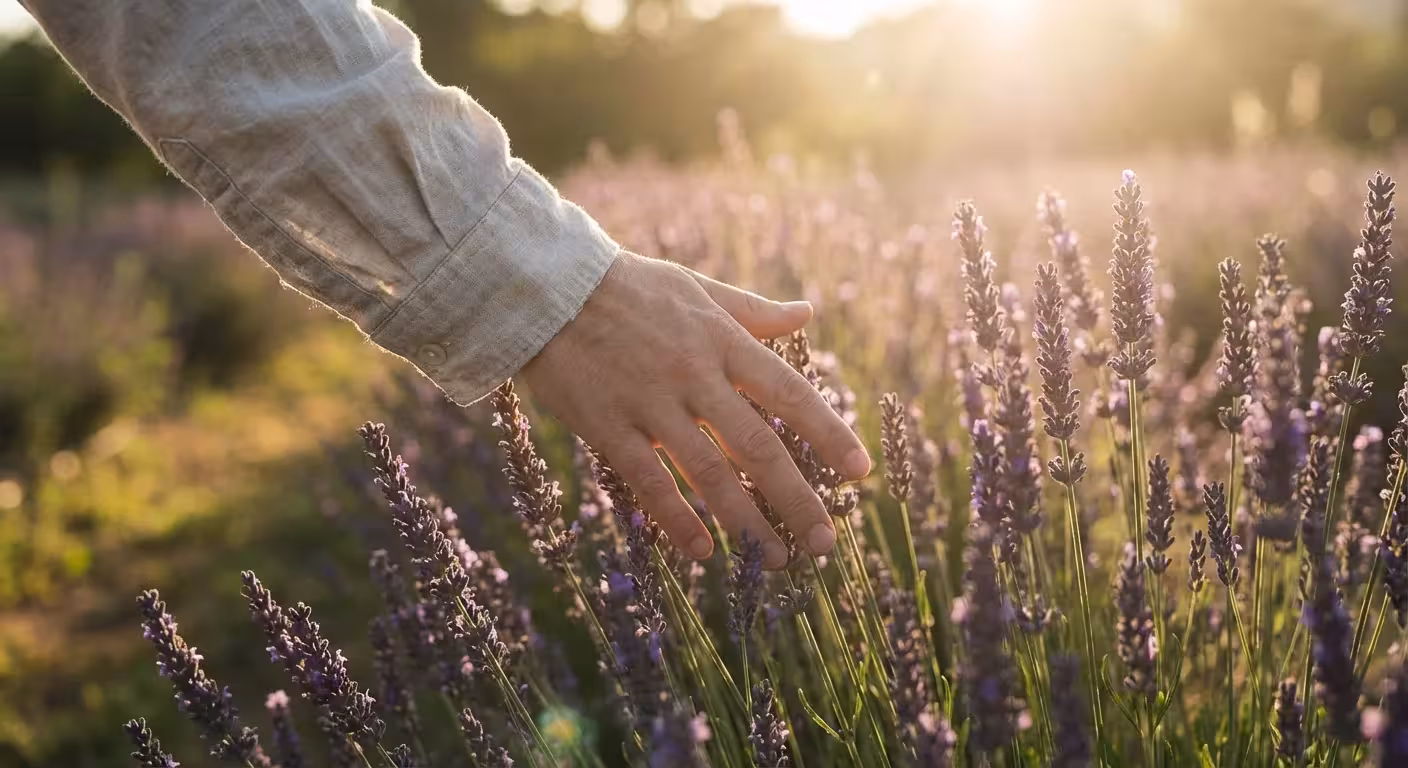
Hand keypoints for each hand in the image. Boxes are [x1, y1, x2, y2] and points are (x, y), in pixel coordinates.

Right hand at [520, 252, 870, 567]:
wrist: (546, 286)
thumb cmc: (627, 286)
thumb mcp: (696, 288)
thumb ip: (752, 311)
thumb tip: (806, 312)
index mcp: (722, 341)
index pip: (789, 392)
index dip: (828, 433)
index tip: (860, 472)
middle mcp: (695, 375)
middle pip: (758, 446)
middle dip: (796, 498)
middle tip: (825, 542)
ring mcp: (651, 404)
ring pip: (709, 472)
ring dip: (746, 521)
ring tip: (776, 560)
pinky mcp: (608, 426)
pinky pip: (650, 481)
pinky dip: (678, 519)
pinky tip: (703, 551)